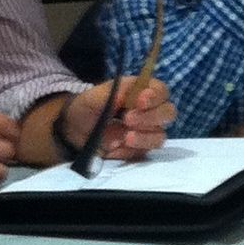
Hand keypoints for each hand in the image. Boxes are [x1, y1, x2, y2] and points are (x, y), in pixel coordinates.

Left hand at [59, 76, 174, 163]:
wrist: (75, 130)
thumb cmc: (88, 106)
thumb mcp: (94, 96)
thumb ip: (112, 93)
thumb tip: (126, 96)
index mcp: (142, 92)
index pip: (161, 91)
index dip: (155, 96)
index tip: (140, 101)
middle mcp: (150, 112)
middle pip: (168, 113)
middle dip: (151, 117)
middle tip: (128, 119)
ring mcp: (147, 132)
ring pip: (160, 136)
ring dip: (144, 137)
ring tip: (125, 138)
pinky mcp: (140, 150)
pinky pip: (143, 153)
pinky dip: (129, 151)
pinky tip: (114, 148)